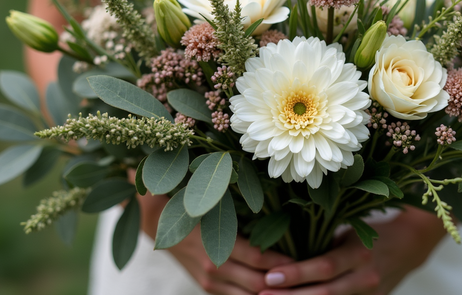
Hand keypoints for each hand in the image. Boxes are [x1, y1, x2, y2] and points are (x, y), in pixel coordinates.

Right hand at [130, 172, 293, 294]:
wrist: (153, 219)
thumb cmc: (189, 198)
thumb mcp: (210, 192)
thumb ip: (236, 190)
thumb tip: (268, 177)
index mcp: (216, 241)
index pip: (259, 259)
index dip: (284, 263)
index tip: (307, 259)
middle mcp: (214, 266)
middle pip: (258, 284)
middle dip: (284, 283)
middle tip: (308, 276)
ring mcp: (210, 280)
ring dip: (272, 293)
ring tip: (297, 286)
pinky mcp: (208, 287)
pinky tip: (275, 289)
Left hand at [258, 208, 446, 294]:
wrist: (409, 247)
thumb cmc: (368, 232)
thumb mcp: (348, 229)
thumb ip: (321, 240)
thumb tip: (279, 245)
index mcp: (359, 251)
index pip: (324, 267)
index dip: (296, 274)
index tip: (269, 276)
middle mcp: (366, 276)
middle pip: (326, 294)